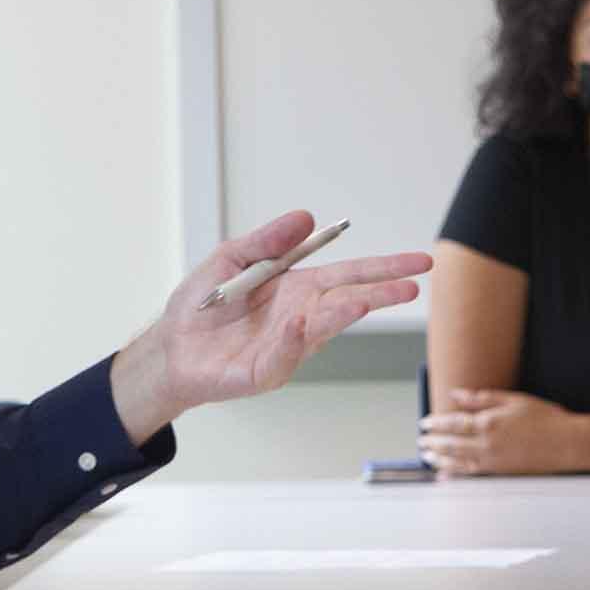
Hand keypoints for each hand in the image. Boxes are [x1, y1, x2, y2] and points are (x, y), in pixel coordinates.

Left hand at [110, 211, 430, 441]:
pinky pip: (284, 355)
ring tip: (367, 300)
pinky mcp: (265, 371)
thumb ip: (268, 240)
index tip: (418, 262)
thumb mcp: (232, 257)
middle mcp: (302, 316)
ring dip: (344, 314)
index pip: (351, 274)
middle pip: (350, 300)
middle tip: (416, 283)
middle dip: (383, 291)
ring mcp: (288, 346)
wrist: (170, 346)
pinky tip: (302, 322)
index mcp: (299, 287)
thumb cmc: (202, 304)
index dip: (384, 267)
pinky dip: (294, 339)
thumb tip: (308, 217)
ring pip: (322, 328)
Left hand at [418, 387, 574, 475]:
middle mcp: (487, 443)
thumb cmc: (544, 418)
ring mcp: (493, 461)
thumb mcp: (513, 400)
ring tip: (427, 456)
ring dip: (439, 459)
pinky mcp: (500, 473)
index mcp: (489, 422)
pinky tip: (445, 475)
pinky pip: (471, 474)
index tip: (425, 423)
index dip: (436, 423)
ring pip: (458, 461)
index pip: (454, 423)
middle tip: (421, 441)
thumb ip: (482, 398)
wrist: (567, 444)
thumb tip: (456, 394)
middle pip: (451, 444)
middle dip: (433, 442)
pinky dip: (455, 474)